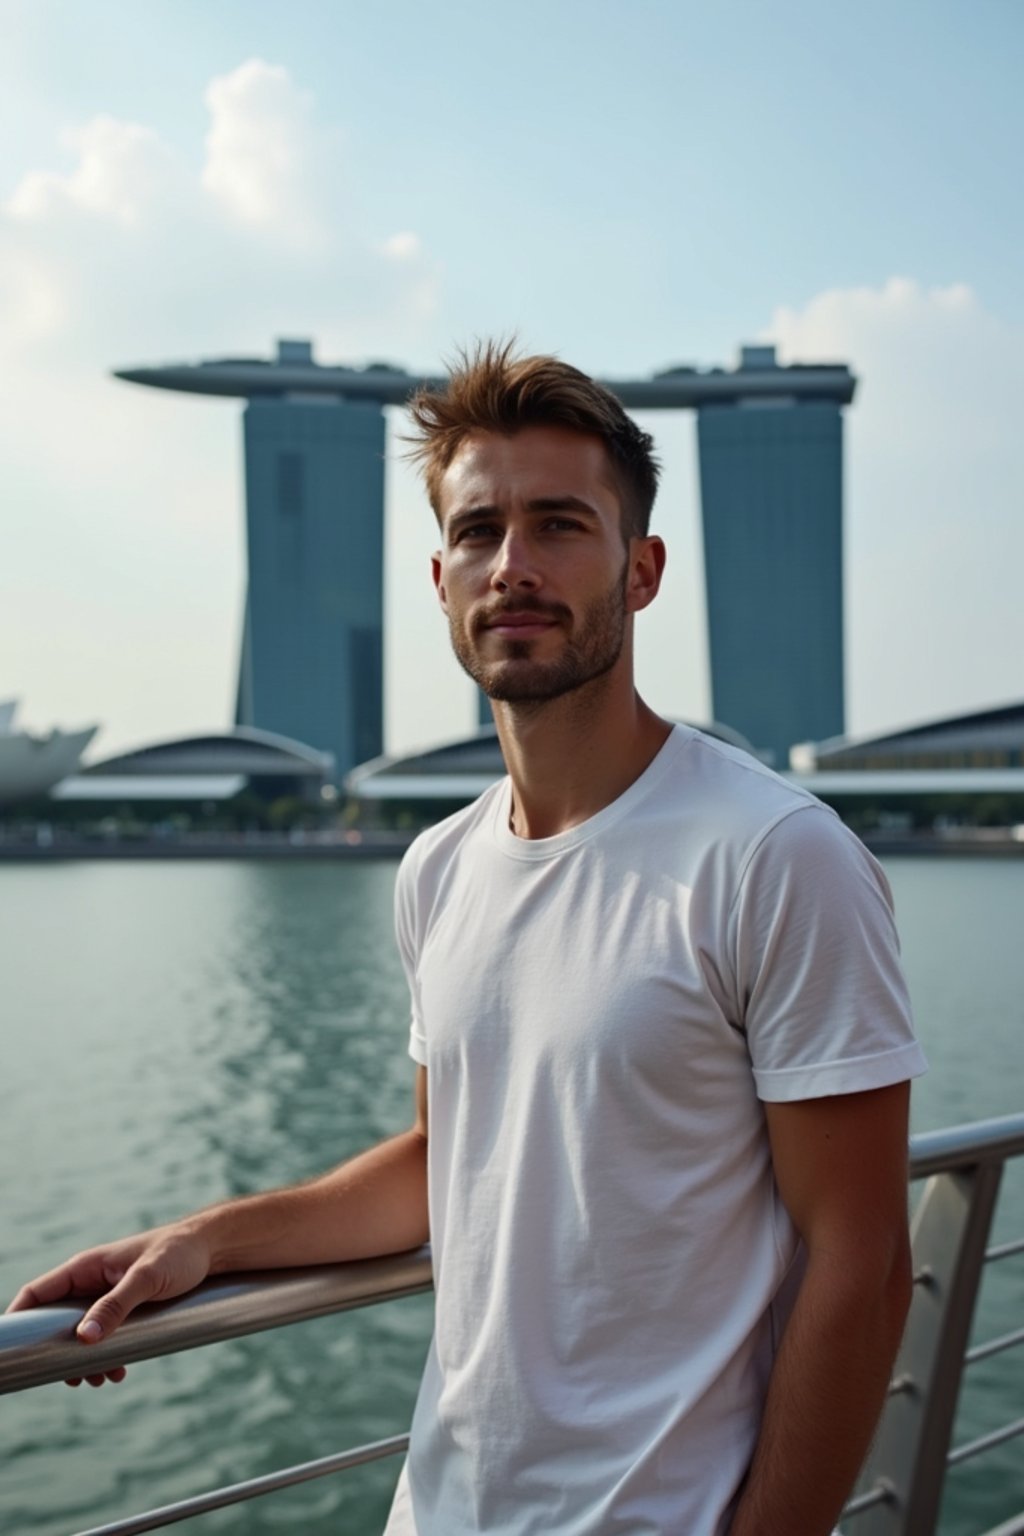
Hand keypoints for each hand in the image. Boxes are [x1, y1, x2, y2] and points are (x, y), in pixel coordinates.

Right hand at [5, 1222, 211, 1386]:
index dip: (18, 1319)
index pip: (37, 1293)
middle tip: (74, 1378)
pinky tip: (120, 1370)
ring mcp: (107, 1295)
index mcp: (86, 1267)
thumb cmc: (179, 1253)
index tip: (13, 1350)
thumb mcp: (148, 1278)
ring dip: (85, 1360)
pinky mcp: (125, 1308)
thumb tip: (84, 1337)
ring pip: (80, 1334)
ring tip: (103, 1378)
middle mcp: (91, 1282)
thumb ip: (117, 1304)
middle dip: (59, 1352)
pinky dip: (106, 1356)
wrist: (213, 1249)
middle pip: (56, 1322)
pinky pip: (104, 1336)